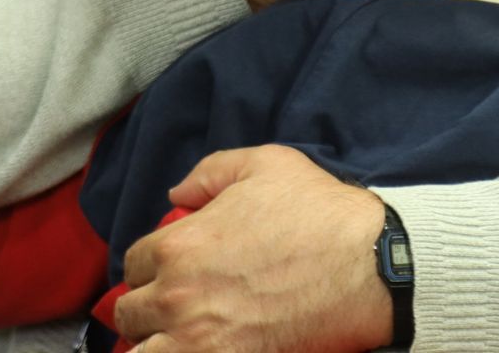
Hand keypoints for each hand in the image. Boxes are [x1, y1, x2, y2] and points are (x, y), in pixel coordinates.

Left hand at [115, 145, 391, 352]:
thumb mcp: (265, 164)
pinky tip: (193, 349)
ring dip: (152, 343)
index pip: (133, 264)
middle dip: (147, 308)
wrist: (367, 265)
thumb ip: (210, 172)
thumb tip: (178, 194)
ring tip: (173, 338)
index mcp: (179, 246)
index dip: (149, 266)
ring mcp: (199, 340)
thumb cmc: (320, 213)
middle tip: (171, 307)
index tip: (165, 272)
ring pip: (141, 352)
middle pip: (131, 314)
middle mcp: (177, 297)